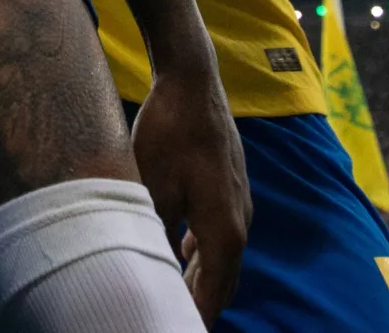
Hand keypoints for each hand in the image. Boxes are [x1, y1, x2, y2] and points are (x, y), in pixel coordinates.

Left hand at [129, 61, 249, 323]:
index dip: (196, 317)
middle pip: (223, 279)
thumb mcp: (152, 189)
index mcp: (225, 230)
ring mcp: (239, 200)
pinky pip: (221, 232)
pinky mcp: (230, 185)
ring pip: (223, 255)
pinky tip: (183, 251)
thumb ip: (154, 235)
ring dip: (202, 278)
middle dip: (201, 304)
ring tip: (176, 296)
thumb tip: (148, 267)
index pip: (213, 293)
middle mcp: (240, 220)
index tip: (176, 328)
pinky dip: (203, 252)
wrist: (193, 80)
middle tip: (175, 318)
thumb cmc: (169, 132)